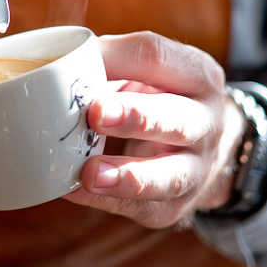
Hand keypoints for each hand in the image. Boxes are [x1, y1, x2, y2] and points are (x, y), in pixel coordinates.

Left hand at [65, 31, 244, 227]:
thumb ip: (110, 60)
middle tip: (96, 114)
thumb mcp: (145, 68)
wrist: (204, 145)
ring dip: (128, 176)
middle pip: (176, 120)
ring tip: (90, 174)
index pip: (158, 58)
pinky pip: (144, 208)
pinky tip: (74, 189)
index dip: (120, 59)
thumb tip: (58, 66)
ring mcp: (197, 169)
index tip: (85, 62)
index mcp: (197, 75)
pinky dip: (106, 201)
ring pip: (171, 177)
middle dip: (136, 118)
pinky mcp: (177, 206)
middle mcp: (207, 122)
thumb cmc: (160, 94)